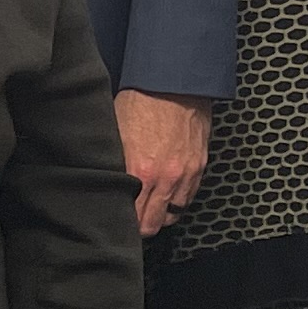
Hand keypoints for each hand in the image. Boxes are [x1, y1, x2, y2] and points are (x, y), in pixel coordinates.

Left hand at [115, 90, 213, 236]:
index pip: (133, 218)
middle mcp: (164, 179)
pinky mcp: (199, 166)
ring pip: (172, 214)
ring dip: (161, 214)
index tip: (120, 220)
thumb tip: (108, 184)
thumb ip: (115, 164)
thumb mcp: (116, 133)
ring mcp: (185, 174)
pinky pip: (188, 197)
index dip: (125, 223)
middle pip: (153, 224)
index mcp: (140, 172)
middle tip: (133, 220)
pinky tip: (167, 192)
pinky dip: (177, 200)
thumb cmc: (142, 101)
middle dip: (142, 225)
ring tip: (151, 206)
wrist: (174, 82)